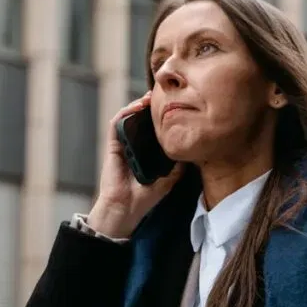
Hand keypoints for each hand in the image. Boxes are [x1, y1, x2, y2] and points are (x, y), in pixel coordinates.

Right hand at [87, 92, 184, 238]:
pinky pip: (116, 124)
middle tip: (164, 97)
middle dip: (150, 108)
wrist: (126, 208)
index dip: (162, 118)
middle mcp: (134, 146)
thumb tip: (192, 151)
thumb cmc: (145, 197)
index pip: (153, 130)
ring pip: (128, 118)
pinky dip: (124, 113)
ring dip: (137, 105)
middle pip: (141, 120)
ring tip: (149, 98)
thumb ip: (178, 165)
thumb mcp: (169, 179)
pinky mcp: (113, 146)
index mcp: (147, 153)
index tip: (174, 108)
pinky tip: (135, 107)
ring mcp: (123, 145)